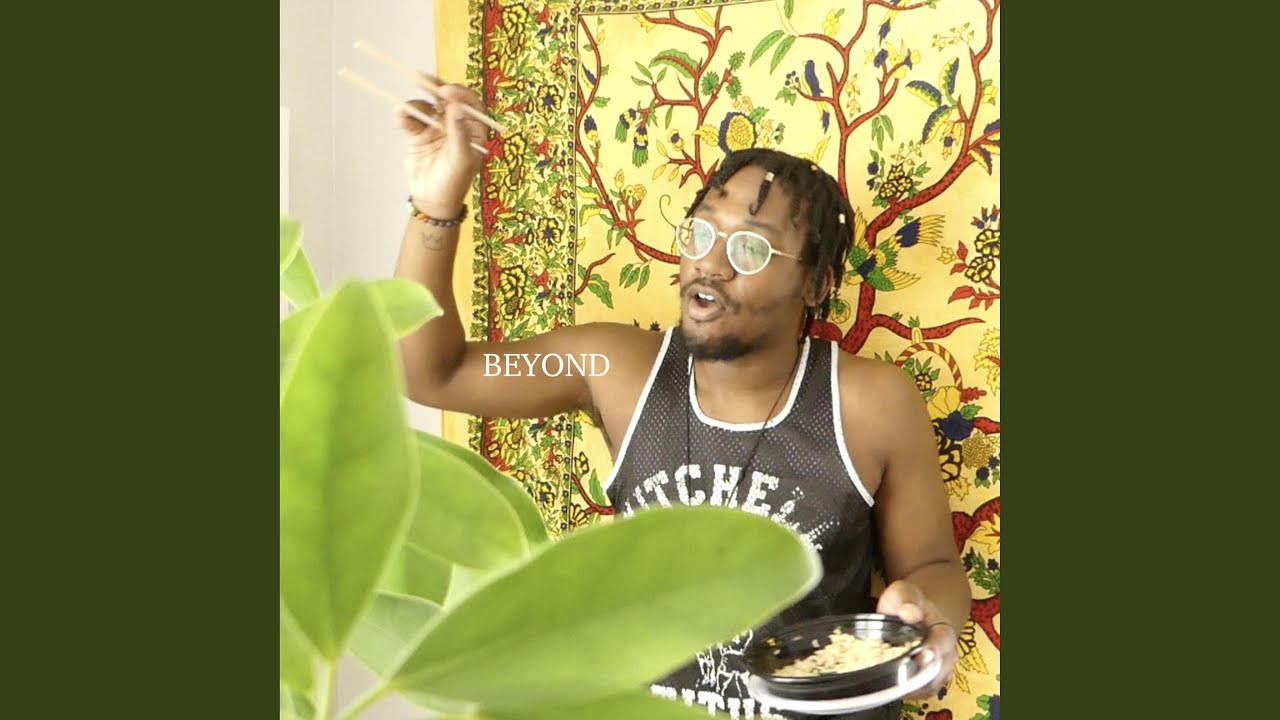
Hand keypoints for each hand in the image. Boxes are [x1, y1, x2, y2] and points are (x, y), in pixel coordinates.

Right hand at [395, 76, 488, 218]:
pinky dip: (403, 116)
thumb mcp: (461, 160)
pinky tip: (399, 118)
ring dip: (414, 105)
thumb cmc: (453, 184)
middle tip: (422, 78)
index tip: (446, 91)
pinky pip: (410, 118)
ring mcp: (435, 127)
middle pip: (447, 98)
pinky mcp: (417, 133)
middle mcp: (456, 124)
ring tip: (403, 112)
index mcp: (474, 130)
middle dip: (434, 86)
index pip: (471, 104)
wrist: (430, 200)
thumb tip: (457, 109)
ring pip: (425, 106)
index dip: (460, 93)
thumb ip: (460, 134)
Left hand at [875, 580, 958, 698]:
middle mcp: (946, 654)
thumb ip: (907, 600)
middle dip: (920, 677)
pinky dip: (906, 692)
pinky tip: (889, 686)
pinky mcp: (926, 681)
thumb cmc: (907, 602)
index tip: (920, 656)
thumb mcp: (904, 592)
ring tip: (889, 684)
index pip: (942, 644)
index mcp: (944, 631)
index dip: (932, 651)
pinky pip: (919, 692)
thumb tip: (910, 613)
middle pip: (938, 673)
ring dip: (911, 688)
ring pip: (929, 687)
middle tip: (899, 678)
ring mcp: (938, 670)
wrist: (911, 611)